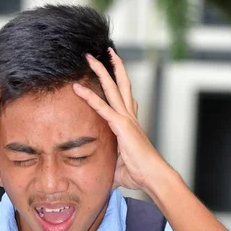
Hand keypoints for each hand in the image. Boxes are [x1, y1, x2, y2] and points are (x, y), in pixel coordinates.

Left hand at [73, 49, 170, 192]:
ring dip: (101, 71)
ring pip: (113, 88)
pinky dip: (89, 97)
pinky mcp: (122, 126)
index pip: (123, 98)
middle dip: (110, 67)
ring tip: (90, 57)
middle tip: (101, 53)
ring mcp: (126, 119)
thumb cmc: (139, 174)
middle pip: (120, 85)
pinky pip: (102, 108)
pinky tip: (77, 88)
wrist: (153, 176)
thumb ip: (109, 166)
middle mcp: (129, 117)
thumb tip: (99, 178)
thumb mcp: (119, 167)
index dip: (117, 83)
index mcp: (130, 124)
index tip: (111, 72)